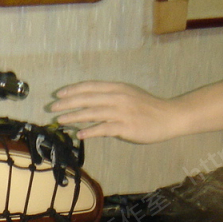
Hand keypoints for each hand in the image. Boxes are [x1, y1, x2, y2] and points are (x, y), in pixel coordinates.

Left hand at [50, 81, 185, 143]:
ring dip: (74, 117)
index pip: (90, 86)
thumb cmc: (148, 108)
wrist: (169, 117)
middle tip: (53, 108)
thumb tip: (92, 103)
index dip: (73, 90)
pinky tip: (79, 134)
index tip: (58, 94)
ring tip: (60, 120)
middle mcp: (117, 97)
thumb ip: (111, 98)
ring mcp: (121, 112)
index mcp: (117, 88)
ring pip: (92, 113)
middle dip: (68, 103)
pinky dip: (90, 131)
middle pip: (87, 99)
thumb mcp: (129, 96)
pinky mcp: (125, 127)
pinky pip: (104, 129)